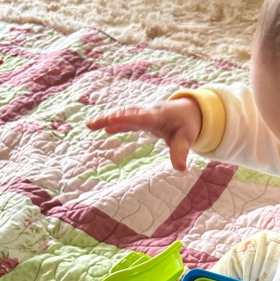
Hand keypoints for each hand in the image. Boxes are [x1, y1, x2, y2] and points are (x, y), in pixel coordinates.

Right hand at [87, 98, 201, 170]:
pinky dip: (114, 123)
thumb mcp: (187, 139)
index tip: (112, 119)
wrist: (189, 112)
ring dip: (107, 119)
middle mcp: (148, 112)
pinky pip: (125, 119)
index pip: (141, 117)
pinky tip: (104, 129)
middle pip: (126, 114)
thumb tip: (180, 168)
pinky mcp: (141, 118)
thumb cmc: (187, 125)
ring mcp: (143, 114)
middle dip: (110, 118)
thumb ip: (181, 152)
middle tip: (92, 124)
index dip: (127, 118)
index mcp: (158, 116)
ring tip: (89, 125)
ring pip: (123, 115)